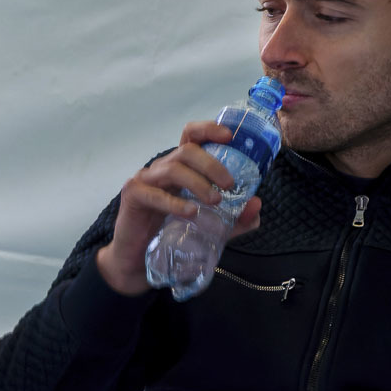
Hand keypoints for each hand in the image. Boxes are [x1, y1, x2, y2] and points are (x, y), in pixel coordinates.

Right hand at [96, 121, 262, 295]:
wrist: (140, 260)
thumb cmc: (174, 235)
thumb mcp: (214, 227)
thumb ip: (237, 217)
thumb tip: (256, 203)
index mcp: (182, 167)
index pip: (191, 137)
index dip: (208, 130)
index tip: (229, 137)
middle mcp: (162, 168)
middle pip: (186, 150)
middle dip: (212, 164)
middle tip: (229, 185)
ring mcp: (145, 180)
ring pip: (172, 168)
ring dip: (197, 182)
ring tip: (215, 201)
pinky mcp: (133, 196)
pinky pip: (153, 194)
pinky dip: (174, 202)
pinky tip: (190, 213)